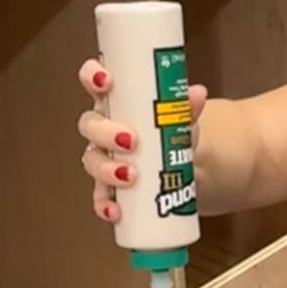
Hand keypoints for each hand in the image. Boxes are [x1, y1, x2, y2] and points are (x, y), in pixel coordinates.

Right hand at [77, 60, 207, 223]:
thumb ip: (187, 107)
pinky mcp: (109, 188)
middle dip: (105, 132)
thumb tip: (196, 93)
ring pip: (92, 161)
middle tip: (131, 141)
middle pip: (89, 125)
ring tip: (131, 176)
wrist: (186, 169)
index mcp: (116, 102)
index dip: (92, 76)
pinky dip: (105, 204)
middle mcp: (103, 128)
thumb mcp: (183, 118)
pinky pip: (100, 196)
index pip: (94, 81)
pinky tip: (115, 211)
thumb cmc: (172, 132)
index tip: (106, 80)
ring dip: (107, 169)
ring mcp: (103, 158)